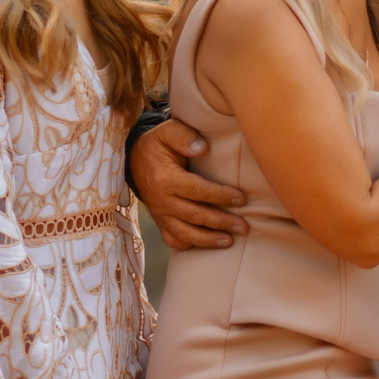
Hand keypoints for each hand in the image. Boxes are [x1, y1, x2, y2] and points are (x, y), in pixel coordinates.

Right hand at [130, 119, 247, 250]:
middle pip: (195, 216)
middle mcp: (162, 200)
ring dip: (208, 239)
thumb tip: (203, 148)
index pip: (197, 191)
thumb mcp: (168, 131)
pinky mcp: (160, 221)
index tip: (240, 199)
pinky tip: (207, 247)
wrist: (134, 159)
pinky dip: (189, 245)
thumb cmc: (158, 143)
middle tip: (244, 226)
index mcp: (166, 179)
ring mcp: (160, 214)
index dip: (220, 196)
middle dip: (221, 222)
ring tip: (230, 241)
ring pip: (185, 233)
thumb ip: (185, 136)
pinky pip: (173, 239)